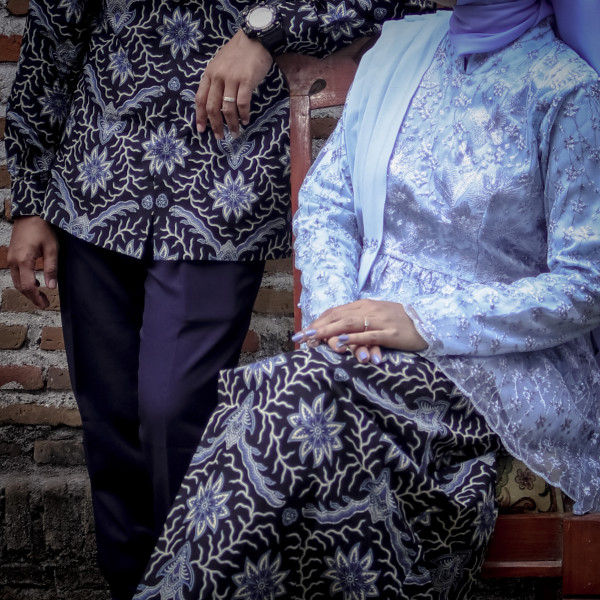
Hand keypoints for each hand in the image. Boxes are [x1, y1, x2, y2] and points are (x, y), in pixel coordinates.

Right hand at [7, 216, 58, 309]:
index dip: (36, 298)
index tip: (45, 305)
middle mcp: (13, 261)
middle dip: (32, 297)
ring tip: (40, 295)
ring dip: (28, 290)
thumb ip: (51, 268)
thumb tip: (52, 287)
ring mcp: (10, 258)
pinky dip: (24, 281)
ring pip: (16, 281)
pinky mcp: (11, 255)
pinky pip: (15, 273)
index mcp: (23, 261)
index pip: (28, 286)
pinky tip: (35, 282)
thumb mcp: (52, 249)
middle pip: (20, 286)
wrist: (30, 214)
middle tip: (44, 303)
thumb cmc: (43, 229)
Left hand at [195, 29, 272, 139]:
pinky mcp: (246, 81)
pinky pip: (242, 103)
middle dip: (215, 125)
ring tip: (235, 133)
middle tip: (219, 137)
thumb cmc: (239, 52)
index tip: (201, 130)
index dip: (200, 116)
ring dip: (231, 124)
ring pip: (228, 108)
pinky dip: (243, 115)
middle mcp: (218, 77)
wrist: (256, 38)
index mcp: (209, 74)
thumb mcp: (220, 63)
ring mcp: (232, 79)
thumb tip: (215, 102)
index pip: (201, 98)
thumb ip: (216, 80)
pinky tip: (245, 120)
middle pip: (213, 107)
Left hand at [293, 299, 427, 363]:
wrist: (427, 322)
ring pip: (349, 324)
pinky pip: (369, 335)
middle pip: (337, 316)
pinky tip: (340, 342)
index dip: (318, 321)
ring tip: (312, 338)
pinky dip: (353, 338)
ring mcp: (379, 320)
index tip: (303, 331)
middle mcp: (369, 309)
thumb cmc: (399, 322)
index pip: (335, 311)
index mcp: (364, 305)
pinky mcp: (390, 333)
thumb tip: (338, 330)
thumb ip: (358, 321)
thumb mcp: (376, 317)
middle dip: (316, 327)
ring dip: (328, 331)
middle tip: (299, 337)